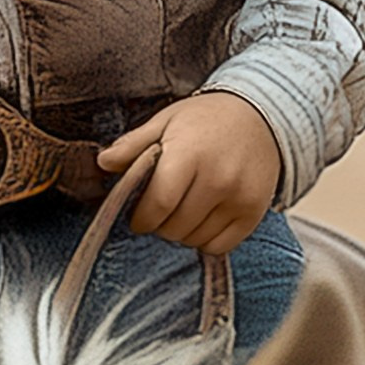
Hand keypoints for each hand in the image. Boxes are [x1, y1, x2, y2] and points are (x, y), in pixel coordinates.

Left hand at [100, 94, 281, 257]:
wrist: (261, 117)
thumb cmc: (206, 120)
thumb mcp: (166, 120)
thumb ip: (133, 144)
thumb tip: (103, 162)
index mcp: (190, 154)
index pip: (158, 205)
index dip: (141, 219)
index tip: (137, 216)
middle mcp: (218, 179)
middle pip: (174, 228)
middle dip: (159, 224)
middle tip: (162, 208)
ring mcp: (239, 198)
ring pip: (193, 239)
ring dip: (181, 232)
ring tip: (183, 208)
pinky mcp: (253, 213)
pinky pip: (218, 247)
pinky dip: (205, 239)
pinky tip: (203, 218)